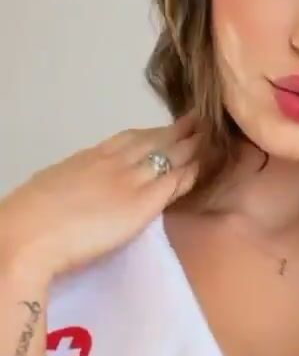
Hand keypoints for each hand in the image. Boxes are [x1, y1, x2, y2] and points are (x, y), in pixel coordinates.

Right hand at [0, 111, 200, 281]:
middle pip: (154, 140)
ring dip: (193, 146)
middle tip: (199, 121)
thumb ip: (70, 183)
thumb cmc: (30, 217)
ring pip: (170, 156)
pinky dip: (191, 173)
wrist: (30, 234)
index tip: (164, 129)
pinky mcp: (143, 204)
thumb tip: (73, 189)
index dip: (151, 133)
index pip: (128, 139)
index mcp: (89, 158)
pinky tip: (203, 168)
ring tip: (211, 137)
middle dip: (179, 130)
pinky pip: (174, 183)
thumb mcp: (51, 186)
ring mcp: (130, 180)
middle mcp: (113, 162)